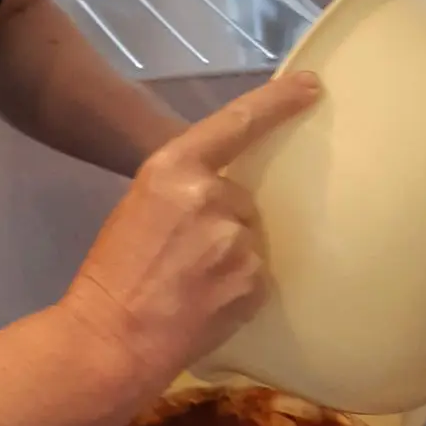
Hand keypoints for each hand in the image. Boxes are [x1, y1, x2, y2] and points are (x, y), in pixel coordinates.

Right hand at [62, 74, 318, 397]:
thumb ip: (184, 189)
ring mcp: (236, 239)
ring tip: (194, 283)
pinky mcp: (254, 280)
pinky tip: (207, 302)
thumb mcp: (140, 206)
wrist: (112, 340)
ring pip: (251, 236)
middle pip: (242, 195)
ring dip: (232, 254)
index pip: (237, 122)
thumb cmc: (113, 271)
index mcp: (173, 167)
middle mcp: (210, 195)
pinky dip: (239, 286)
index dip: (279, 100)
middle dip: (225, 218)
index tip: (313, 86)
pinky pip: (257, 274)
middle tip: (188, 254)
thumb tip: (225, 192)